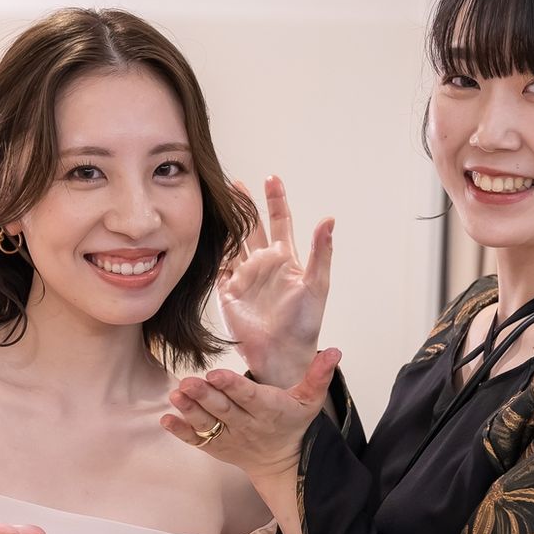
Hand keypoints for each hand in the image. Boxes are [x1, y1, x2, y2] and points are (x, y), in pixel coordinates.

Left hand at [161, 349, 340, 484]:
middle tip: (188, 382)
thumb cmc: (293, 424)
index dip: (233, 387)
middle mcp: (247, 425)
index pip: (250, 397)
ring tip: (176, 394)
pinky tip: (167, 420)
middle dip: (205, 396)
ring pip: (208, 423)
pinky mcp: (216, 446)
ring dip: (190, 410)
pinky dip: (181, 432)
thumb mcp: (310, 400)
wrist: (282, 462)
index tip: (216, 375)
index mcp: (269, 410)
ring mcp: (230, 437)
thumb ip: (319, 375)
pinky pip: (198, 440)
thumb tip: (335, 350)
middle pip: (224, 409)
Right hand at [218, 175, 332, 387]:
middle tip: (233, 183)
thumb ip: (321, 252)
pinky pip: (217, 265)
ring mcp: (244, 278)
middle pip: (252, 227)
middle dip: (244, 205)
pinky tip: (205, 233)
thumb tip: (329, 219)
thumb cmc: (305, 325)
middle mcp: (264, 265)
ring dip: (225, 224)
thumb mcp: (317, 285)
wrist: (282, 355)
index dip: (276, 200)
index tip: (272, 178)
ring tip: (215, 201)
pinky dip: (211, 249)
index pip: (280, 222)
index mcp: (286, 260)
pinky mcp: (227, 292)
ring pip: (232, 243)